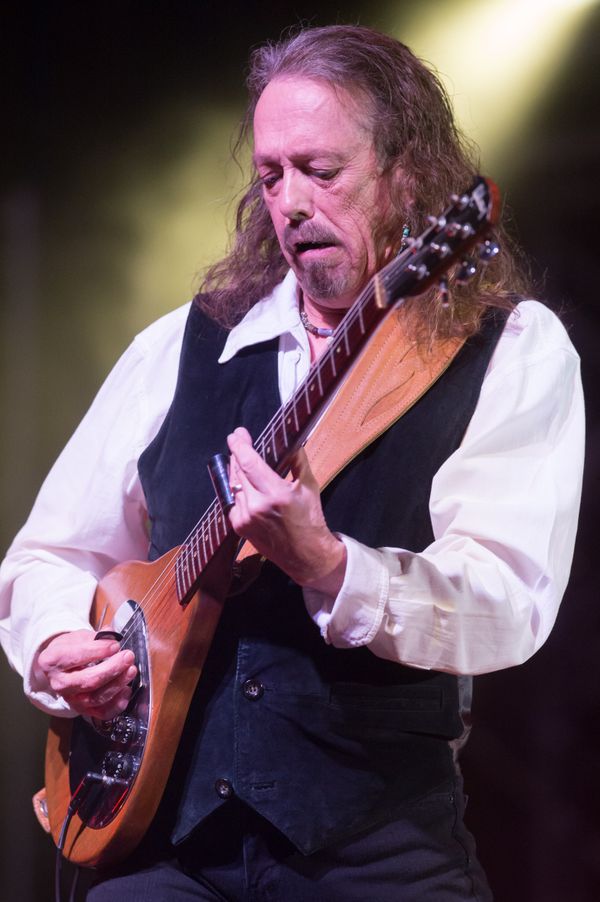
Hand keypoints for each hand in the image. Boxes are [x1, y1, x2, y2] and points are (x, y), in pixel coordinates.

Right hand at [35, 629, 136, 719]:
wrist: (61, 667)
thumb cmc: (70, 649)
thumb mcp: (78, 637)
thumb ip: (95, 637)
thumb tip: (111, 636)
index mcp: (52, 660)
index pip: (76, 657)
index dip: (98, 651)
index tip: (115, 645)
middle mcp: (59, 683)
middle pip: (88, 680)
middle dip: (112, 668)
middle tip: (128, 656)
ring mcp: (71, 699)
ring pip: (96, 698)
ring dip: (117, 684)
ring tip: (131, 670)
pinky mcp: (83, 710)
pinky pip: (101, 713)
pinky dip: (117, 704)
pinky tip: (126, 690)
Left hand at [227, 427, 345, 593]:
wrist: (306, 555)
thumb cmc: (310, 520)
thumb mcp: (309, 486)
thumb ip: (297, 460)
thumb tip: (291, 440)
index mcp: (276, 494)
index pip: (249, 463)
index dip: (240, 446)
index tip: (237, 434)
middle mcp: (257, 506)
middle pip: (238, 471)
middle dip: (237, 454)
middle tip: (239, 441)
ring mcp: (245, 518)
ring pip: (233, 485)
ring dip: (236, 470)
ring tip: (241, 460)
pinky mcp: (239, 527)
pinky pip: (232, 500)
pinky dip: (236, 488)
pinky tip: (242, 482)